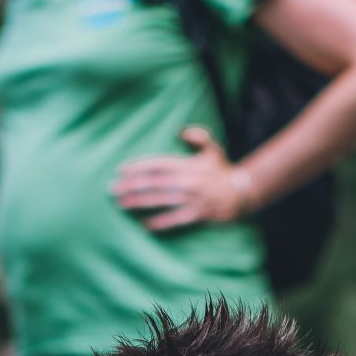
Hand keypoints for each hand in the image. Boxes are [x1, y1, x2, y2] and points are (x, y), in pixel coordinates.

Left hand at [113, 127, 249, 231]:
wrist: (242, 193)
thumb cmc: (222, 171)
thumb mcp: (213, 149)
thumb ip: (198, 136)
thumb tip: (181, 131)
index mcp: (188, 165)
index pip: (157, 164)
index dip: (138, 167)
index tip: (120, 170)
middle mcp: (189, 181)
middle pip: (154, 182)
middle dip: (131, 185)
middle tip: (112, 189)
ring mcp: (193, 199)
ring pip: (161, 200)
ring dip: (139, 202)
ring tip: (121, 204)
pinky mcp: (198, 215)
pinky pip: (175, 220)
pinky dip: (160, 222)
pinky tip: (144, 224)